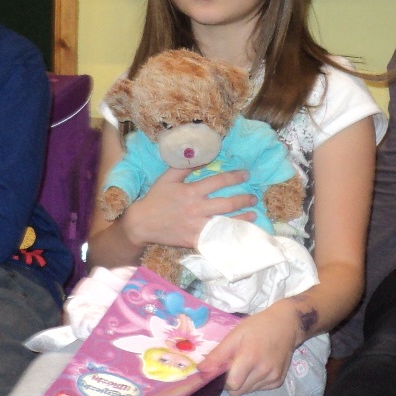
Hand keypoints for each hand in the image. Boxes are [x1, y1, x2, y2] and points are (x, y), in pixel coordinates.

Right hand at [122, 168, 256, 251]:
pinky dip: (229, 236)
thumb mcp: (167, 178)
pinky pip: (216, 238)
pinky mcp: (195, 239)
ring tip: (254, 215)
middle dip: (244, 199)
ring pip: (226, 222)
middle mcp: (197, 208)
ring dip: (243, 218)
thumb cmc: (155, 199)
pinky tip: (239, 233)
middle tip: (253, 197)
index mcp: (191, 191)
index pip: (219, 181)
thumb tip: (202, 156)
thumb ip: (185, 166)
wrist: (142, 224)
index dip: (235, 177)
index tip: (246, 174)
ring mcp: (197, 225)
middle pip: (228, 203)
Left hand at [199, 301, 301, 395]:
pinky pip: (259, 389)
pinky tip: (257, 367)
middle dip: (231, 383)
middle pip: (238, 391)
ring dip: (242, 382)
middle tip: (233, 367)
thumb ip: (218, 354)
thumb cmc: (257, 327)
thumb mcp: (235, 335)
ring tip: (246, 365)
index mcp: (250, 358)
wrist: (286, 325)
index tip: (222, 370)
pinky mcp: (278, 381)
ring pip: (248, 391)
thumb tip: (200, 370)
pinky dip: (254, 382)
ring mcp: (273, 377)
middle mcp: (263, 371)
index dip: (223, 380)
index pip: (231, 384)